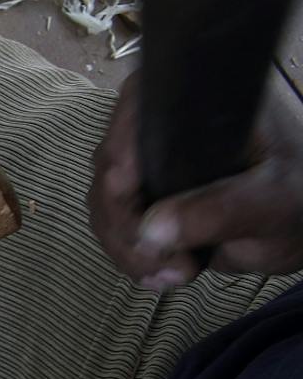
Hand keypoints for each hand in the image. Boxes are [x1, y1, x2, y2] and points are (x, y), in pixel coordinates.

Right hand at [90, 74, 302, 288]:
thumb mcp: (274, 203)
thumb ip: (221, 212)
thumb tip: (151, 230)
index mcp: (204, 102)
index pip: (137, 111)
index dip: (122, 156)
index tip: (132, 202)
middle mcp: (168, 125)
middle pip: (111, 166)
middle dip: (126, 222)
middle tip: (166, 262)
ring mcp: (152, 162)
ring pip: (105, 202)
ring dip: (126, 247)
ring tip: (174, 276)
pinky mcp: (146, 195)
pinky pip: (114, 224)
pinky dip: (129, 254)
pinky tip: (163, 274)